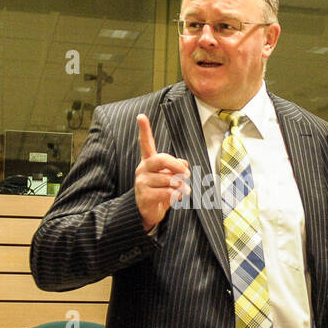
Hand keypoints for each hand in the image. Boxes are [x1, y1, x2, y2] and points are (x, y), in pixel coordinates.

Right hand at [135, 113, 189, 231]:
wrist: (148, 212)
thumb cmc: (161, 191)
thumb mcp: (171, 177)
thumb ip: (178, 167)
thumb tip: (184, 165)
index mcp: (149, 161)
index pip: (146, 143)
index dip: (144, 129)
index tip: (141, 116)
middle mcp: (143, 168)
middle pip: (161, 159)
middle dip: (177, 166)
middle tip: (187, 174)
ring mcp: (142, 181)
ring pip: (167, 179)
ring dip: (180, 186)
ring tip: (185, 190)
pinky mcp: (144, 195)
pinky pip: (165, 192)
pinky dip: (175, 196)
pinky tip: (176, 198)